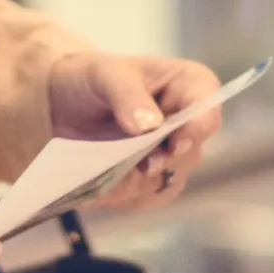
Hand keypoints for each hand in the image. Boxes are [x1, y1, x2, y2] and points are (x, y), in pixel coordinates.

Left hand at [48, 51, 227, 212]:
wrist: (65, 101)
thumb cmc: (92, 77)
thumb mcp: (104, 75)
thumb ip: (128, 96)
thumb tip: (150, 125)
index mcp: (188, 85)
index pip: (207, 109)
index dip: (197, 129)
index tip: (173, 144)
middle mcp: (188, 123)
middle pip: (188, 154)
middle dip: (156, 160)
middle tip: (130, 162)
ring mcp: (173, 155)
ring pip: (167, 182)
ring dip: (134, 182)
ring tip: (102, 172)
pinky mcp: (154, 180)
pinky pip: (146, 197)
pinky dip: (121, 195)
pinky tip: (97, 186)